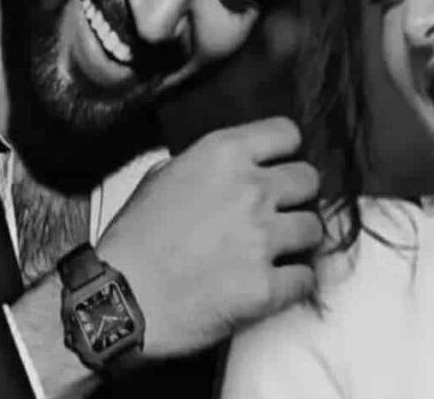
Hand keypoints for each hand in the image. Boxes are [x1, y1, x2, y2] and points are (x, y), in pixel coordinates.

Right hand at [96, 117, 323, 359]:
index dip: (284, 151)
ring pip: (315, 229)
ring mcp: (261, 239)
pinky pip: (306, 278)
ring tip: (274, 250)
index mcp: (222, 154)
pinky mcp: (266, 287)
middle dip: (296, 196)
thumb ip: (204, 164)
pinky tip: (272, 282)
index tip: (277, 166)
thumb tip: (231, 168)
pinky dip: (293, 282)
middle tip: (277, 211)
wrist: (119, 300)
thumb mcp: (160, 177)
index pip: (287, 133)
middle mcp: (250, 190)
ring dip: (298, 240)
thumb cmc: (133, 240)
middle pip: (309, 179)